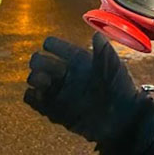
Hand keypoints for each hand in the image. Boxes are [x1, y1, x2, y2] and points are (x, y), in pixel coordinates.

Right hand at [25, 32, 153, 154]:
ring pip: (35, 79)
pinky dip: (32, 97)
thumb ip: (103, 52)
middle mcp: (65, 74)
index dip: (50, 45)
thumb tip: (96, 34)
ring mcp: (59, 92)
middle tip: (45, 70)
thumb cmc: (120, 90)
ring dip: (34, 79)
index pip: (54, 46)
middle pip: (39, 61)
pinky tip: (39, 96)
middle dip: (38, 62)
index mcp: (77, 60)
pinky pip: (34, 100)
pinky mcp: (55, 110)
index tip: (49, 47)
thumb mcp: (114, 68)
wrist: (122, 121)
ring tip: (43, 83)